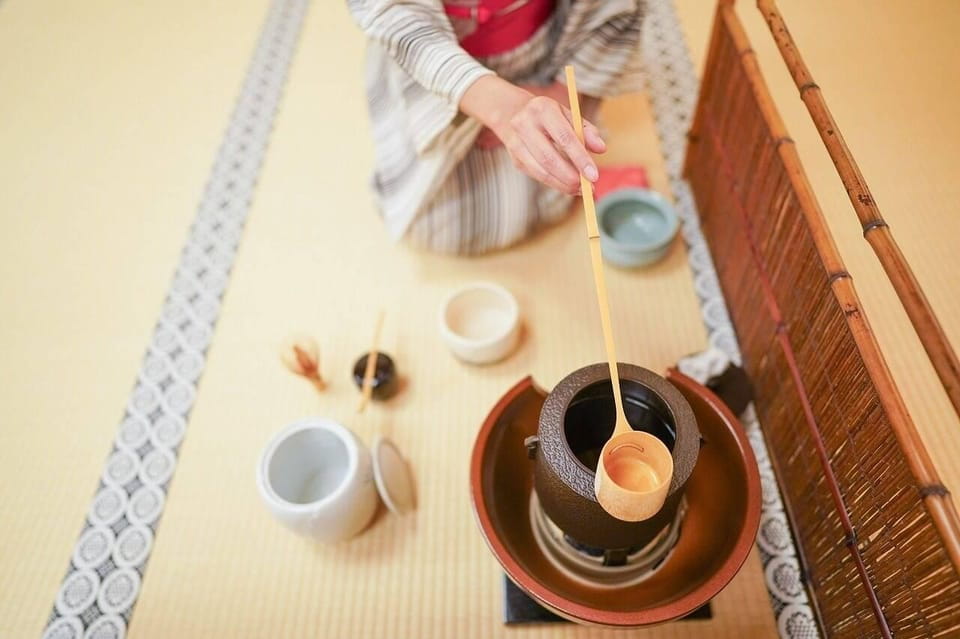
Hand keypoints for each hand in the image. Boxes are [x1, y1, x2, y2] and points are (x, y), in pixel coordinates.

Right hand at [461, 76, 605, 194]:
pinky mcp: (514, 159)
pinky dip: (554, 183)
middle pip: (549, 158)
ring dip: (563, 184)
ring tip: (580, 189)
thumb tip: (601, 149)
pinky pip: (537, 175)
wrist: (512, 113)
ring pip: (541, 171)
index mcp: (542, 109)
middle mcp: (525, 125)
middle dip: (570, 177)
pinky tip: (568, 186)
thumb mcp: (568, 115)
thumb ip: (586, 131)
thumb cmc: (548, 115)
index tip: (594, 176)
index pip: (564, 138)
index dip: (580, 159)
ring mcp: (516, 143)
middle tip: (588, 187)